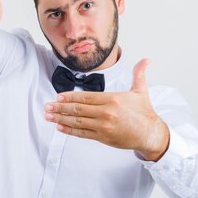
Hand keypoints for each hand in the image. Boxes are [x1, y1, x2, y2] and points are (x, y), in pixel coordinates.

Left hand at [43, 59, 169, 160]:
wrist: (150, 134)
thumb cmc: (144, 113)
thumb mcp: (141, 91)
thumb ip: (139, 74)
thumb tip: (146, 60)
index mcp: (112, 99)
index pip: (86, 97)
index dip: (70, 97)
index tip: (58, 97)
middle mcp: (106, 113)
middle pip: (78, 109)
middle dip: (60, 108)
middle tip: (47, 106)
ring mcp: (103, 126)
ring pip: (77, 121)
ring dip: (61, 119)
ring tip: (49, 116)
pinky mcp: (103, 137)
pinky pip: (83, 133)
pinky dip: (70, 130)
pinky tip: (60, 127)